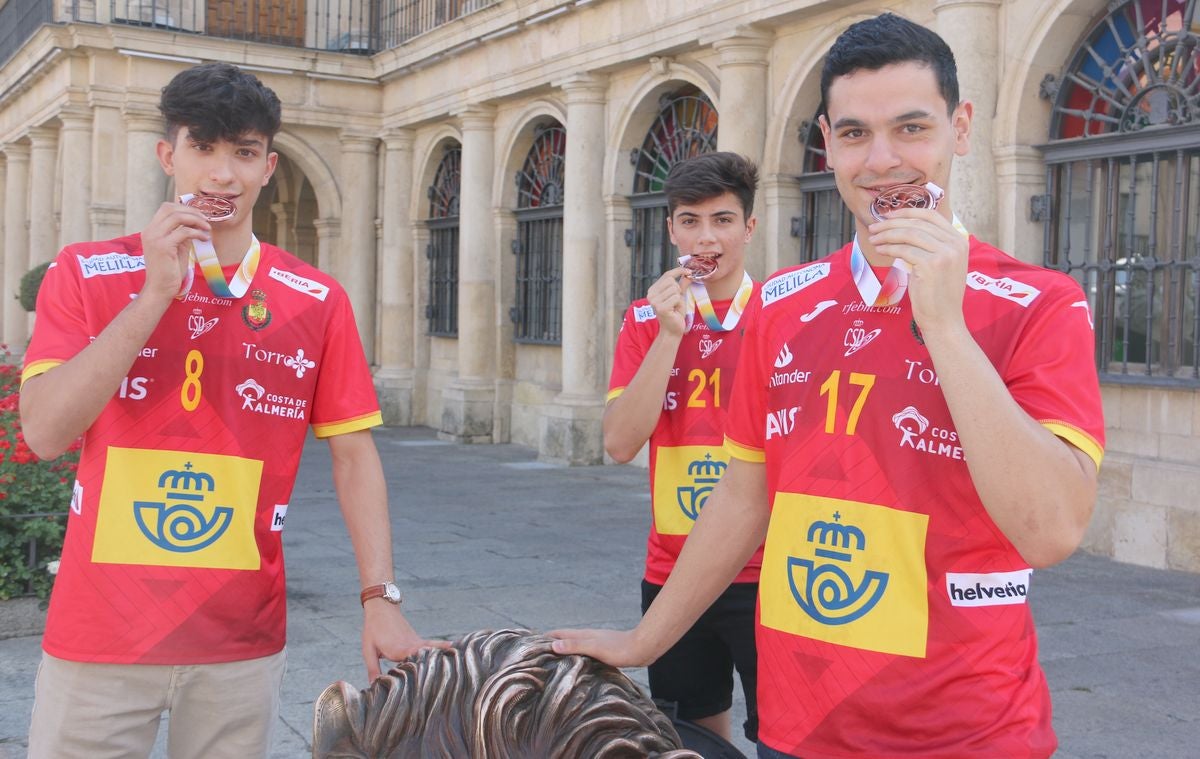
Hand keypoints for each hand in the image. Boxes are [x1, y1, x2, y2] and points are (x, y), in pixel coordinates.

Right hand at [139, 201, 211, 301]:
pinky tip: (204, 239)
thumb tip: (195, 226)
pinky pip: (183, 232)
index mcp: (151, 230)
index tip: (199, 216)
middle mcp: (150, 231)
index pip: (166, 208)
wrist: (159, 289)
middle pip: (170, 208)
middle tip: (205, 220)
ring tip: (207, 228)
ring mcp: (155, 238)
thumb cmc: (169, 272)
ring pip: (177, 217)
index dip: (184, 208)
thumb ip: (181, 236)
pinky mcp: (163, 246)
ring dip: (196, 220)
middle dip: (191, 211)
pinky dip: (197, 233)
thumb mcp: (176, 249)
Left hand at [361, 601, 450, 680]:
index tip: (429, 683)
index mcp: (398, 650)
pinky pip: (431, 646)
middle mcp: (411, 646)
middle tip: (451, 676)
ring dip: (443, 655)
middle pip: (426, 658)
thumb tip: (374, 686)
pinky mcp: (418, 640)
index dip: (419, 674)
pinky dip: (441, 648)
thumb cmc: (373, 628)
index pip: (412, 665)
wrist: (382, 607)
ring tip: (459, 660)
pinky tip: (453, 649)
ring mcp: (416, 642)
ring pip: (432, 650)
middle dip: (436, 666)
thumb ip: (373, 668)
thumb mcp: (368, 649)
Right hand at [546, 627, 652, 667]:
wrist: (642, 648)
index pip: (558, 634)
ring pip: (573, 645)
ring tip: (552, 660)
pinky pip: (583, 653)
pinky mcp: (603, 651)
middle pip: (564, 638)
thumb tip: (553, 645)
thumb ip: (575, 645)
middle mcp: (587, 637)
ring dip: (562, 650)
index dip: (544, 637)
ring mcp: (595, 644)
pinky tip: (576, 665)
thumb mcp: (595, 648)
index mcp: (583, 635)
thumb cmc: (619, 649)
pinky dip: (574, 656)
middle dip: (550, 643)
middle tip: (536, 654)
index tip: (529, 643)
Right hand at [646, 267, 691, 337]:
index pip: (667, 275)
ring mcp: (654, 301)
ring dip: (679, 298)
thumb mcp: (679, 296)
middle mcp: (651, 294)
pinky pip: (676, 298)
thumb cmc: (675, 313)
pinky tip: (675, 310)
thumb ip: (682, 285)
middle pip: (671, 281)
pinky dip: (679, 303)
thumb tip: (688, 273)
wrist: (672, 330)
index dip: (679, 271)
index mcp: (653, 290)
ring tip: (675, 307)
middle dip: (678, 290)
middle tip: (676, 301)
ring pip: (675, 289)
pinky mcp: (661, 308)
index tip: (689, 271)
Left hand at [867, 208, 968, 338]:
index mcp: (959, 239)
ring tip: (873, 239)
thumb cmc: (937, 293)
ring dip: (887, 235)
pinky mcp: (931, 265)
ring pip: (908, 234)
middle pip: (917, 223)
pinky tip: (879, 250)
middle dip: (891, 224)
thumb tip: (900, 227)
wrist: (944, 319)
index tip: (888, 215)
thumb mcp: (939, 262)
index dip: (907, 212)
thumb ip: (928, 244)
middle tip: (874, 228)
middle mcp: (955, 243)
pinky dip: (888, 248)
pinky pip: (903, 250)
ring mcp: (945, 253)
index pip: (930, 215)